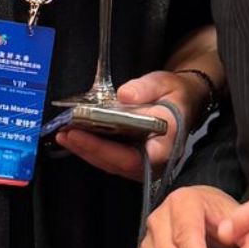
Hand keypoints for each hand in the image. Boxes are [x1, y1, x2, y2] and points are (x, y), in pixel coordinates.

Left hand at [56, 70, 208, 180]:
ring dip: (87, 151)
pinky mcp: (134, 159)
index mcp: (168, 142)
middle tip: (67, 134)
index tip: (90, 139)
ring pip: (112, 164)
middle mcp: (156, 160)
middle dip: (91, 149)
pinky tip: (75, 138)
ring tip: (64, 135)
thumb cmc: (175, 94)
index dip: (114, 152)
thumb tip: (124, 95)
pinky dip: (92, 149)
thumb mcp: (165, 83)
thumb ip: (147, 88)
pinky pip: (111, 159)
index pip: (142, 156)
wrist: (184, 100)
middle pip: (120, 163)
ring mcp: (144, 163)